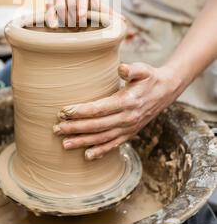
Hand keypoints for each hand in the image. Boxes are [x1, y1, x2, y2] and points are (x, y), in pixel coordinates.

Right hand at [45, 0, 107, 27]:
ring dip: (65, 18)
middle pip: (72, 1)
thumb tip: (122, 21)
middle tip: (78, 26)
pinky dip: (51, 16)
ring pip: (61, 5)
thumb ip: (107, 9)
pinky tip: (54, 25)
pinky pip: (49, 7)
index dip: (82, 5)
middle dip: (75, 16)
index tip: (82, 16)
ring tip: (70, 26)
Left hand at [53, 62, 182, 159]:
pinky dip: (100, 151)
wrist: (167, 91)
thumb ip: (132, 69)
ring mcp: (129, 128)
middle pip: (97, 126)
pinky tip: (87, 155)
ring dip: (83, 142)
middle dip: (75, 128)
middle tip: (57, 129)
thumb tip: (121, 68)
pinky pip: (114, 144)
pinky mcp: (130, 133)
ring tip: (65, 144)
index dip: (81, 111)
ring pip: (103, 138)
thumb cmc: (150, 77)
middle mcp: (127, 118)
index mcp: (127, 102)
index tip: (64, 111)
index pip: (99, 109)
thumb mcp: (143, 69)